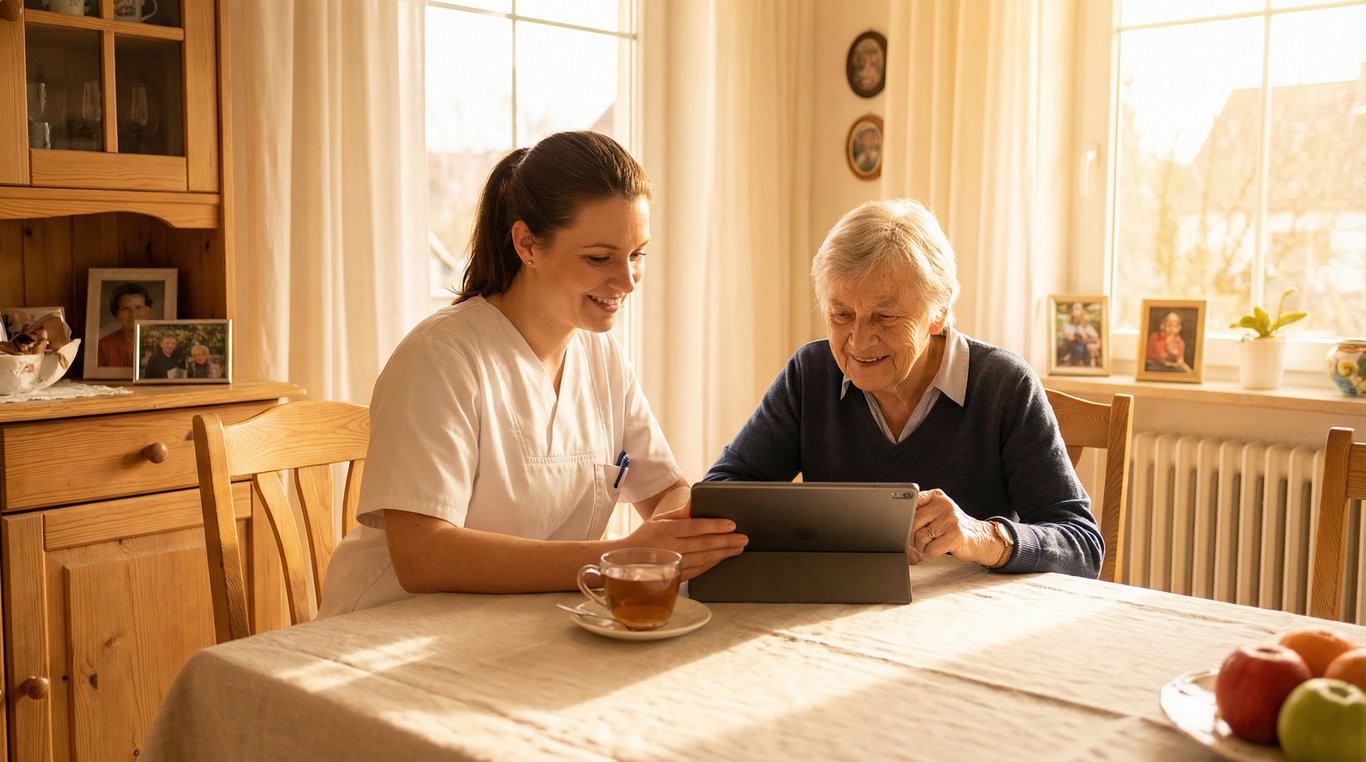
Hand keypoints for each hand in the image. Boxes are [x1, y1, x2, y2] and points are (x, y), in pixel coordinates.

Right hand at [623, 503, 746, 579]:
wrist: (626, 561)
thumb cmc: (645, 536)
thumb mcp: (658, 520)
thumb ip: (678, 512)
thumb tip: (695, 502)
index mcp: (665, 530)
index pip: (695, 527)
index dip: (714, 525)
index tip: (732, 524)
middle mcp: (670, 547)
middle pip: (703, 544)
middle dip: (726, 541)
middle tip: (743, 538)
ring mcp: (673, 564)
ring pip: (703, 559)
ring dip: (724, 554)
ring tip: (738, 548)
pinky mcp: (674, 576)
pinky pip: (698, 571)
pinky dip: (712, 564)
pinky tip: (722, 558)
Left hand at [908, 488, 996, 565]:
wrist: (978, 537)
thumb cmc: (950, 527)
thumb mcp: (936, 513)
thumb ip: (918, 516)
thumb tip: (896, 532)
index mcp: (936, 496)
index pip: (911, 502)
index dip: (904, 517)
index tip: (903, 525)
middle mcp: (944, 505)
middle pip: (913, 522)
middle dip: (911, 536)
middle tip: (918, 542)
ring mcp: (951, 519)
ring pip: (920, 537)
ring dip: (921, 547)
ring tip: (931, 544)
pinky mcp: (956, 535)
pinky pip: (931, 549)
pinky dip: (931, 553)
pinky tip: (939, 549)